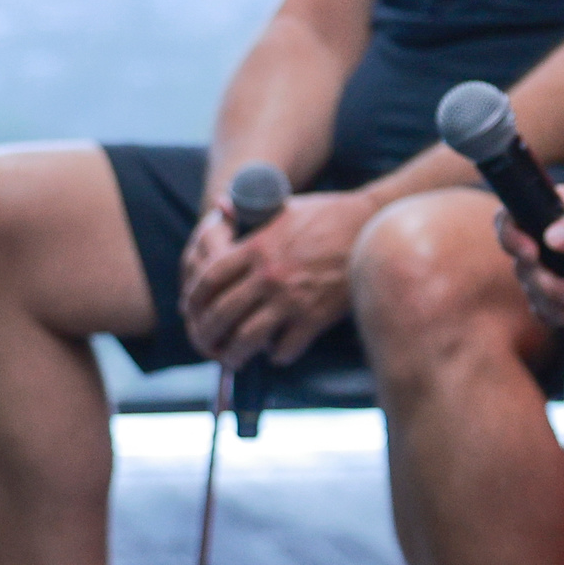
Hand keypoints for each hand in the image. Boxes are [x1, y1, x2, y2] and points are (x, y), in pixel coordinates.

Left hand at [180, 190, 374, 368]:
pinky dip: (276, 354)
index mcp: (256, 247)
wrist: (373, 225)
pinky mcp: (316, 316)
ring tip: (233, 359)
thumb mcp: (283, 207)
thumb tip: (220, 205)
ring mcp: (292, 298)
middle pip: (221, 314)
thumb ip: (249, 212)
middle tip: (205, 344)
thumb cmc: (328, 214)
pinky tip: (276, 352)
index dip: (193, 301)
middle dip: (206, 335)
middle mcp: (269, 275)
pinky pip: (285, 347)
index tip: (190, 313)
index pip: (208, 280)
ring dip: (234, 354)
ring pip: (247, 337)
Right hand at [490, 185, 563, 328]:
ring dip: (559, 305)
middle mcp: (548, 239)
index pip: (513, 217)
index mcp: (556, 211)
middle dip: (547, 284)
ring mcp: (553, 270)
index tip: (531, 253)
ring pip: (533, 293)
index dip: (511, 235)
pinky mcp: (561, 297)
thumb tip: (551, 237)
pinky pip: (548, 313)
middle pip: (521, 263)